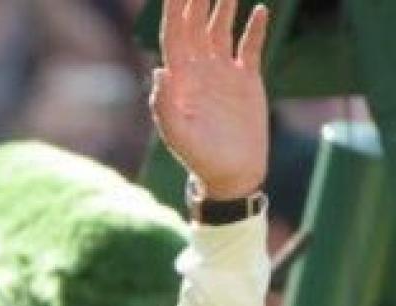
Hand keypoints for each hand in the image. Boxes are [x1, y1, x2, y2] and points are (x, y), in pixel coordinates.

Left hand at [151, 0, 268, 198]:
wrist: (232, 173)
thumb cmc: (200, 158)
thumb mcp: (179, 135)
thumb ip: (164, 106)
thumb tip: (158, 71)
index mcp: (179, 81)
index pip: (174, 36)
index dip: (174, 11)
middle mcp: (198, 72)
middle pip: (195, 26)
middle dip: (196, 0)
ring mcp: (222, 74)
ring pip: (220, 30)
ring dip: (223, 6)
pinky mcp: (246, 80)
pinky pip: (249, 47)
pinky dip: (254, 29)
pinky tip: (261, 10)